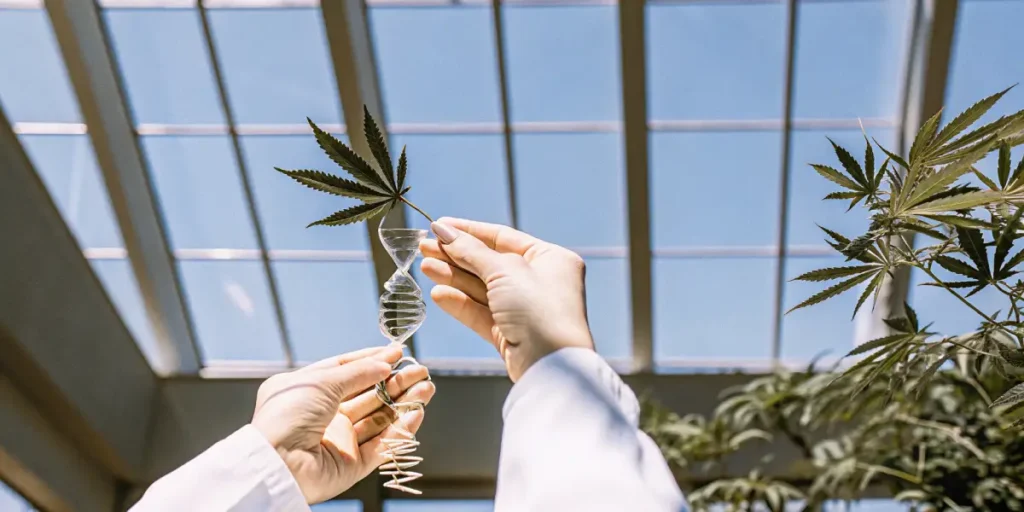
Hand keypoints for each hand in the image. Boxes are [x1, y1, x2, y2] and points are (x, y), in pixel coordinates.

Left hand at [251, 346, 433, 503]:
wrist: (276, 461)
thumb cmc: (288, 414)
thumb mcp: (321, 381)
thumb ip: (357, 372)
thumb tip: (384, 364)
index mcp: (309, 392)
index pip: (346, 371)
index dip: (372, 360)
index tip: (396, 352)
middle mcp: (324, 416)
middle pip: (368, 395)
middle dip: (395, 381)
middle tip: (420, 370)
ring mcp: (339, 441)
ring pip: (379, 418)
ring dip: (404, 403)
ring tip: (427, 387)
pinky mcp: (351, 465)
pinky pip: (381, 445)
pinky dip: (400, 429)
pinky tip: (417, 412)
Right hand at [419, 218, 593, 380]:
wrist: (551, 365)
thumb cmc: (539, 309)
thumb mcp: (504, 271)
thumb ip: (471, 251)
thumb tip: (444, 231)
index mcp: (549, 258)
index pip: (502, 237)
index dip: (469, 231)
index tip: (439, 225)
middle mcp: (539, 282)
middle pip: (489, 262)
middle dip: (456, 255)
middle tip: (425, 247)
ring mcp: (524, 309)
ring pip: (482, 289)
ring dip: (453, 277)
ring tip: (425, 267)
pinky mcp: (511, 334)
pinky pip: (481, 313)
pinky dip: (460, 303)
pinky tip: (438, 293)